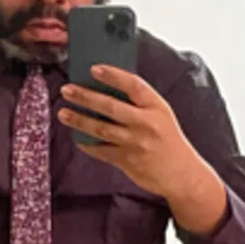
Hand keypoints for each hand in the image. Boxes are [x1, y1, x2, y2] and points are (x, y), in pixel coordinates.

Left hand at [58, 66, 226, 234]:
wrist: (180, 174)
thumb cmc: (168, 140)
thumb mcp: (161, 115)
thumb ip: (139, 103)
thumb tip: (107, 90)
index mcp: (156, 106)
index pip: (133, 85)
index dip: (113, 75)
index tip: (94, 69)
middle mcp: (146, 123)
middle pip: (110, 106)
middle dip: (85, 97)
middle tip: (67, 90)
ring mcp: (135, 143)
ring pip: (101, 128)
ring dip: (79, 120)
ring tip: (63, 113)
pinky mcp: (127, 161)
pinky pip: (101, 150)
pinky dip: (87, 144)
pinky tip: (77, 138)